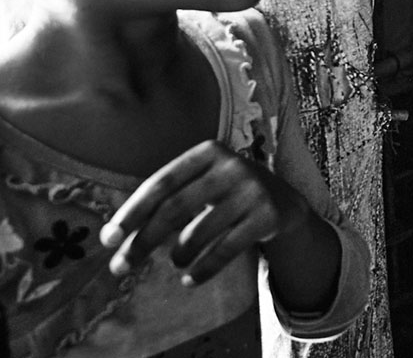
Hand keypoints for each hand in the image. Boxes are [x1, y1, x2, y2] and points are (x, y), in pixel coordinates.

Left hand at [99, 139, 310, 285]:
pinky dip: (202, 270)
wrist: (284, 201)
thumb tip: (111, 237)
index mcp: (208, 152)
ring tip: (175, 261)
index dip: (132, 212)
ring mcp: (252, 191)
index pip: (161, 183)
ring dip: (178, 255)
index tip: (108, 239)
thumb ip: (164, 200)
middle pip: (176, 208)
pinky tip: (189, 280)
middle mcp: (232, 166)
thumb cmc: (226, 194)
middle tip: (120, 267)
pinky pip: (225, 250)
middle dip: (144, 241)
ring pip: (199, 232)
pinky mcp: (267, 216)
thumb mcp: (202, 183)